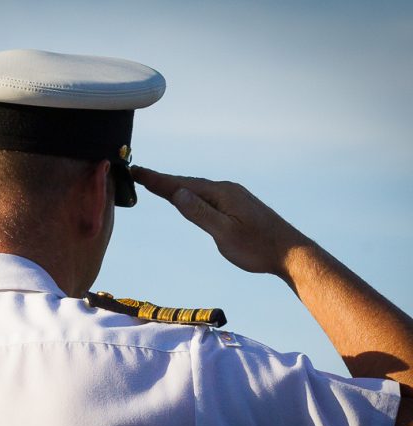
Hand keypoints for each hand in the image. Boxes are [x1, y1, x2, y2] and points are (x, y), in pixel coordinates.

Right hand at [131, 165, 309, 277]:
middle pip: (187, 183)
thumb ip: (200, 213)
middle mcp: (226, 190)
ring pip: (197, 189)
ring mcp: (233, 197)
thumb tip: (177, 192)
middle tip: (138, 174)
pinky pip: (207, 196)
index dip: (157, 180)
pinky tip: (188, 197)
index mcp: (221, 194)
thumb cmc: (257, 247)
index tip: (136, 172)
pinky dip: (190, 194)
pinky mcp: (237, 206)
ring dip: (175, 186)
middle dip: (162, 180)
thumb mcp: (224, 233)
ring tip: (156, 183)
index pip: (181, 185)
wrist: (291, 253)